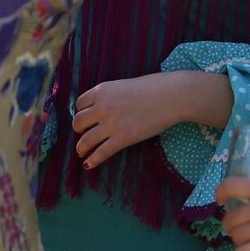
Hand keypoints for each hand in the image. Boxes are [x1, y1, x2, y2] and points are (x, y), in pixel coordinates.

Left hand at [72, 71, 228, 167]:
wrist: (171, 97)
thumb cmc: (152, 88)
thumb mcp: (123, 85)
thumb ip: (110, 96)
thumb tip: (102, 107)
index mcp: (101, 91)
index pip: (79, 104)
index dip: (81, 112)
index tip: (85, 118)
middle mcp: (101, 107)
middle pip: (78, 122)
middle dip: (78, 129)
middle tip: (82, 133)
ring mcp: (111, 124)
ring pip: (86, 139)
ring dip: (81, 147)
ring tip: (81, 152)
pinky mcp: (122, 139)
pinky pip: (101, 152)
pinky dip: (92, 160)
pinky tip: (88, 164)